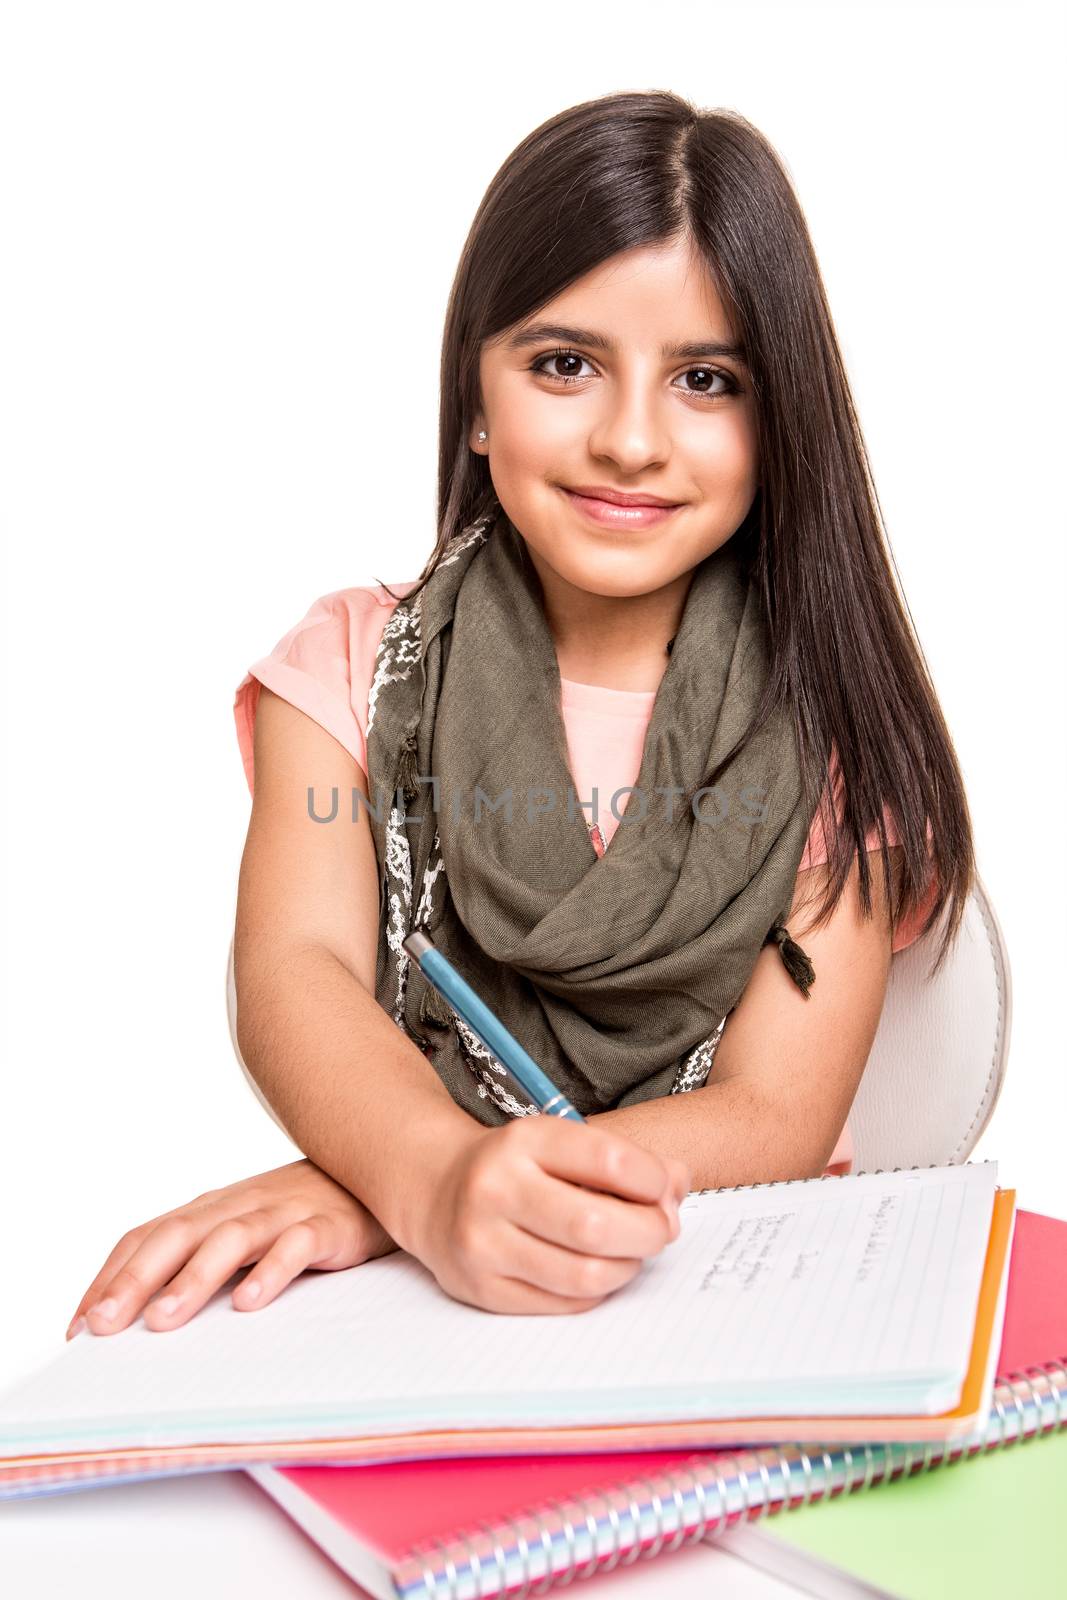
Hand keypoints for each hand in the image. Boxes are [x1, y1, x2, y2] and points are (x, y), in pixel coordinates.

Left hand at [65, 1158, 397, 1338]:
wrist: (379, 1174)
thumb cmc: (301, 1214)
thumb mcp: (244, 1232)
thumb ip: (200, 1263)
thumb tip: (141, 1316)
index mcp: (211, 1209)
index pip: (148, 1235)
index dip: (111, 1276)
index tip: (81, 1325)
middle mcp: (239, 1205)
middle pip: (177, 1235)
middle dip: (135, 1279)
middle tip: (104, 1325)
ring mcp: (283, 1211)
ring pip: (230, 1239)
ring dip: (193, 1278)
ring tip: (163, 1319)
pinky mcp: (328, 1225)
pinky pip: (296, 1245)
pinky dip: (271, 1270)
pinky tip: (249, 1302)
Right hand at [412, 1117, 689, 1315]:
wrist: (434, 1188)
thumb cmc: (516, 1165)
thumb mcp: (561, 1142)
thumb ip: (626, 1159)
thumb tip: (676, 1188)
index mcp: (523, 1141)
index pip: (609, 1160)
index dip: (654, 1181)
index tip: (663, 1189)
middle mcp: (496, 1189)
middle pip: (597, 1226)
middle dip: (649, 1233)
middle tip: (660, 1230)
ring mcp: (483, 1243)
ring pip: (585, 1275)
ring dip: (627, 1268)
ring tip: (629, 1253)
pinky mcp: (481, 1288)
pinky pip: (564, 1304)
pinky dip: (596, 1292)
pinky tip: (596, 1271)